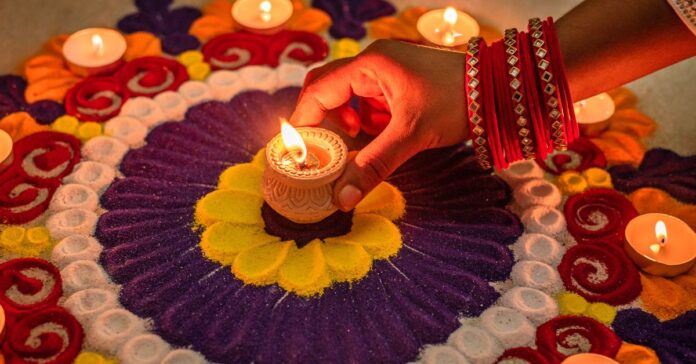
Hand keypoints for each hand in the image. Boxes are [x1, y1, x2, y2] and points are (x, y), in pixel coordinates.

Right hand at [290, 40, 469, 210]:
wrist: (500, 90)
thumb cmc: (457, 100)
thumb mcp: (411, 135)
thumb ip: (373, 165)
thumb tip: (341, 199)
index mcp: (370, 64)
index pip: (318, 90)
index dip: (304, 120)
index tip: (298, 150)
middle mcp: (374, 62)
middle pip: (329, 89)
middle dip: (326, 120)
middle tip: (327, 148)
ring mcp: (388, 71)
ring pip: (350, 97)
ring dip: (350, 122)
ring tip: (361, 140)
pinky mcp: (400, 83)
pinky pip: (370, 101)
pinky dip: (369, 121)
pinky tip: (384, 134)